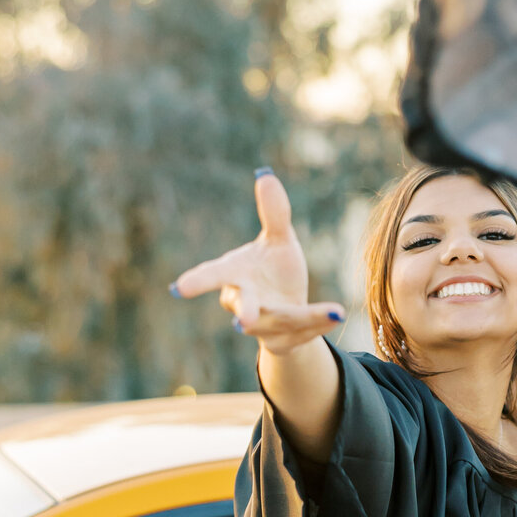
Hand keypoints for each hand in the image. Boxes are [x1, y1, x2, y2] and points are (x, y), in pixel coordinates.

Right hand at [170, 170, 345, 352]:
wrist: (290, 312)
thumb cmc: (275, 271)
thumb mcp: (278, 240)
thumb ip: (274, 214)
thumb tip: (265, 176)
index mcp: (235, 276)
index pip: (214, 276)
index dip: (198, 281)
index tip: (179, 289)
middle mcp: (245, 303)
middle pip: (243, 308)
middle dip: (246, 312)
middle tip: (243, 321)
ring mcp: (263, 326)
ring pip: (279, 322)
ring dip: (301, 317)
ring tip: (330, 312)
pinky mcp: (283, 341)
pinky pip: (302, 333)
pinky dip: (320, 323)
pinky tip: (337, 314)